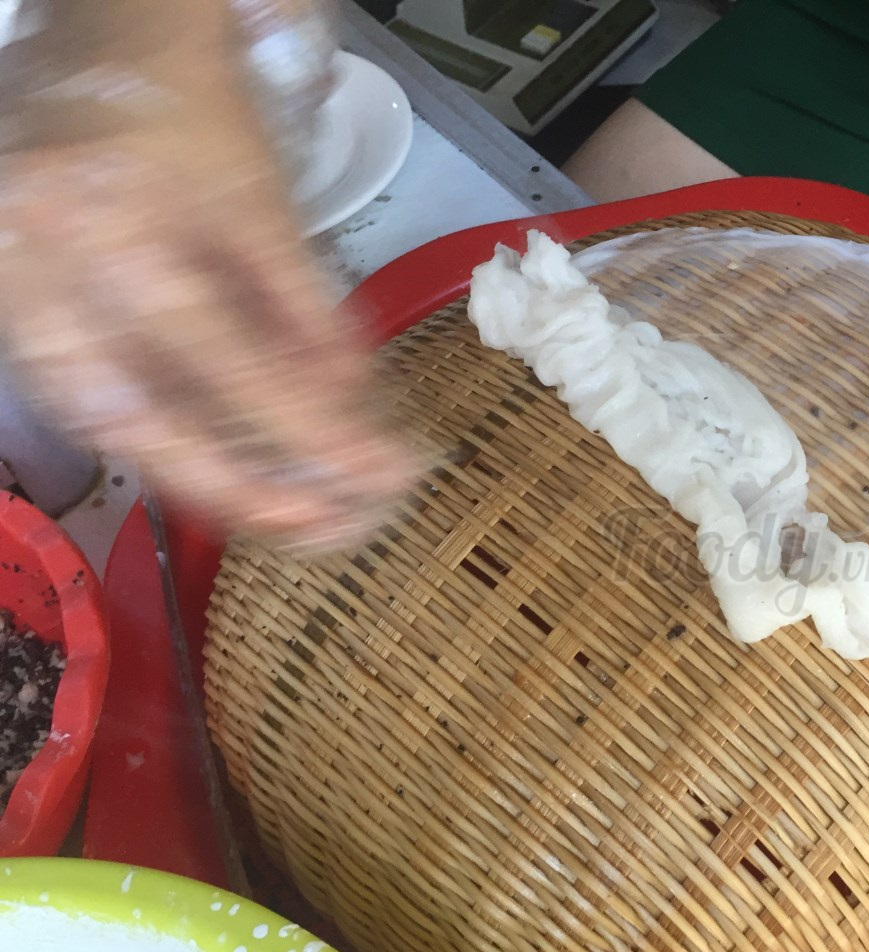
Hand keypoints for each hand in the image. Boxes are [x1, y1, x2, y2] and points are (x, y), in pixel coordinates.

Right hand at [0, 1, 413, 549]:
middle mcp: (49, 262)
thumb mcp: (263, 200)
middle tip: (324, 528)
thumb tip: (351, 404)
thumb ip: (304, 306)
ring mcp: (15, 288)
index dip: (304, 425)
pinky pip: (84, 399)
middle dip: (237, 488)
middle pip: (140, 414)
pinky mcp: (10, 306)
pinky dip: (160, 440)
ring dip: (200, 479)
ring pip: (104, 421)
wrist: (103, 42)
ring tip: (289, 518)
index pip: (226, 353)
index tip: (375, 472)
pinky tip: (226, 472)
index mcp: (118, 218)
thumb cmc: (190, 113)